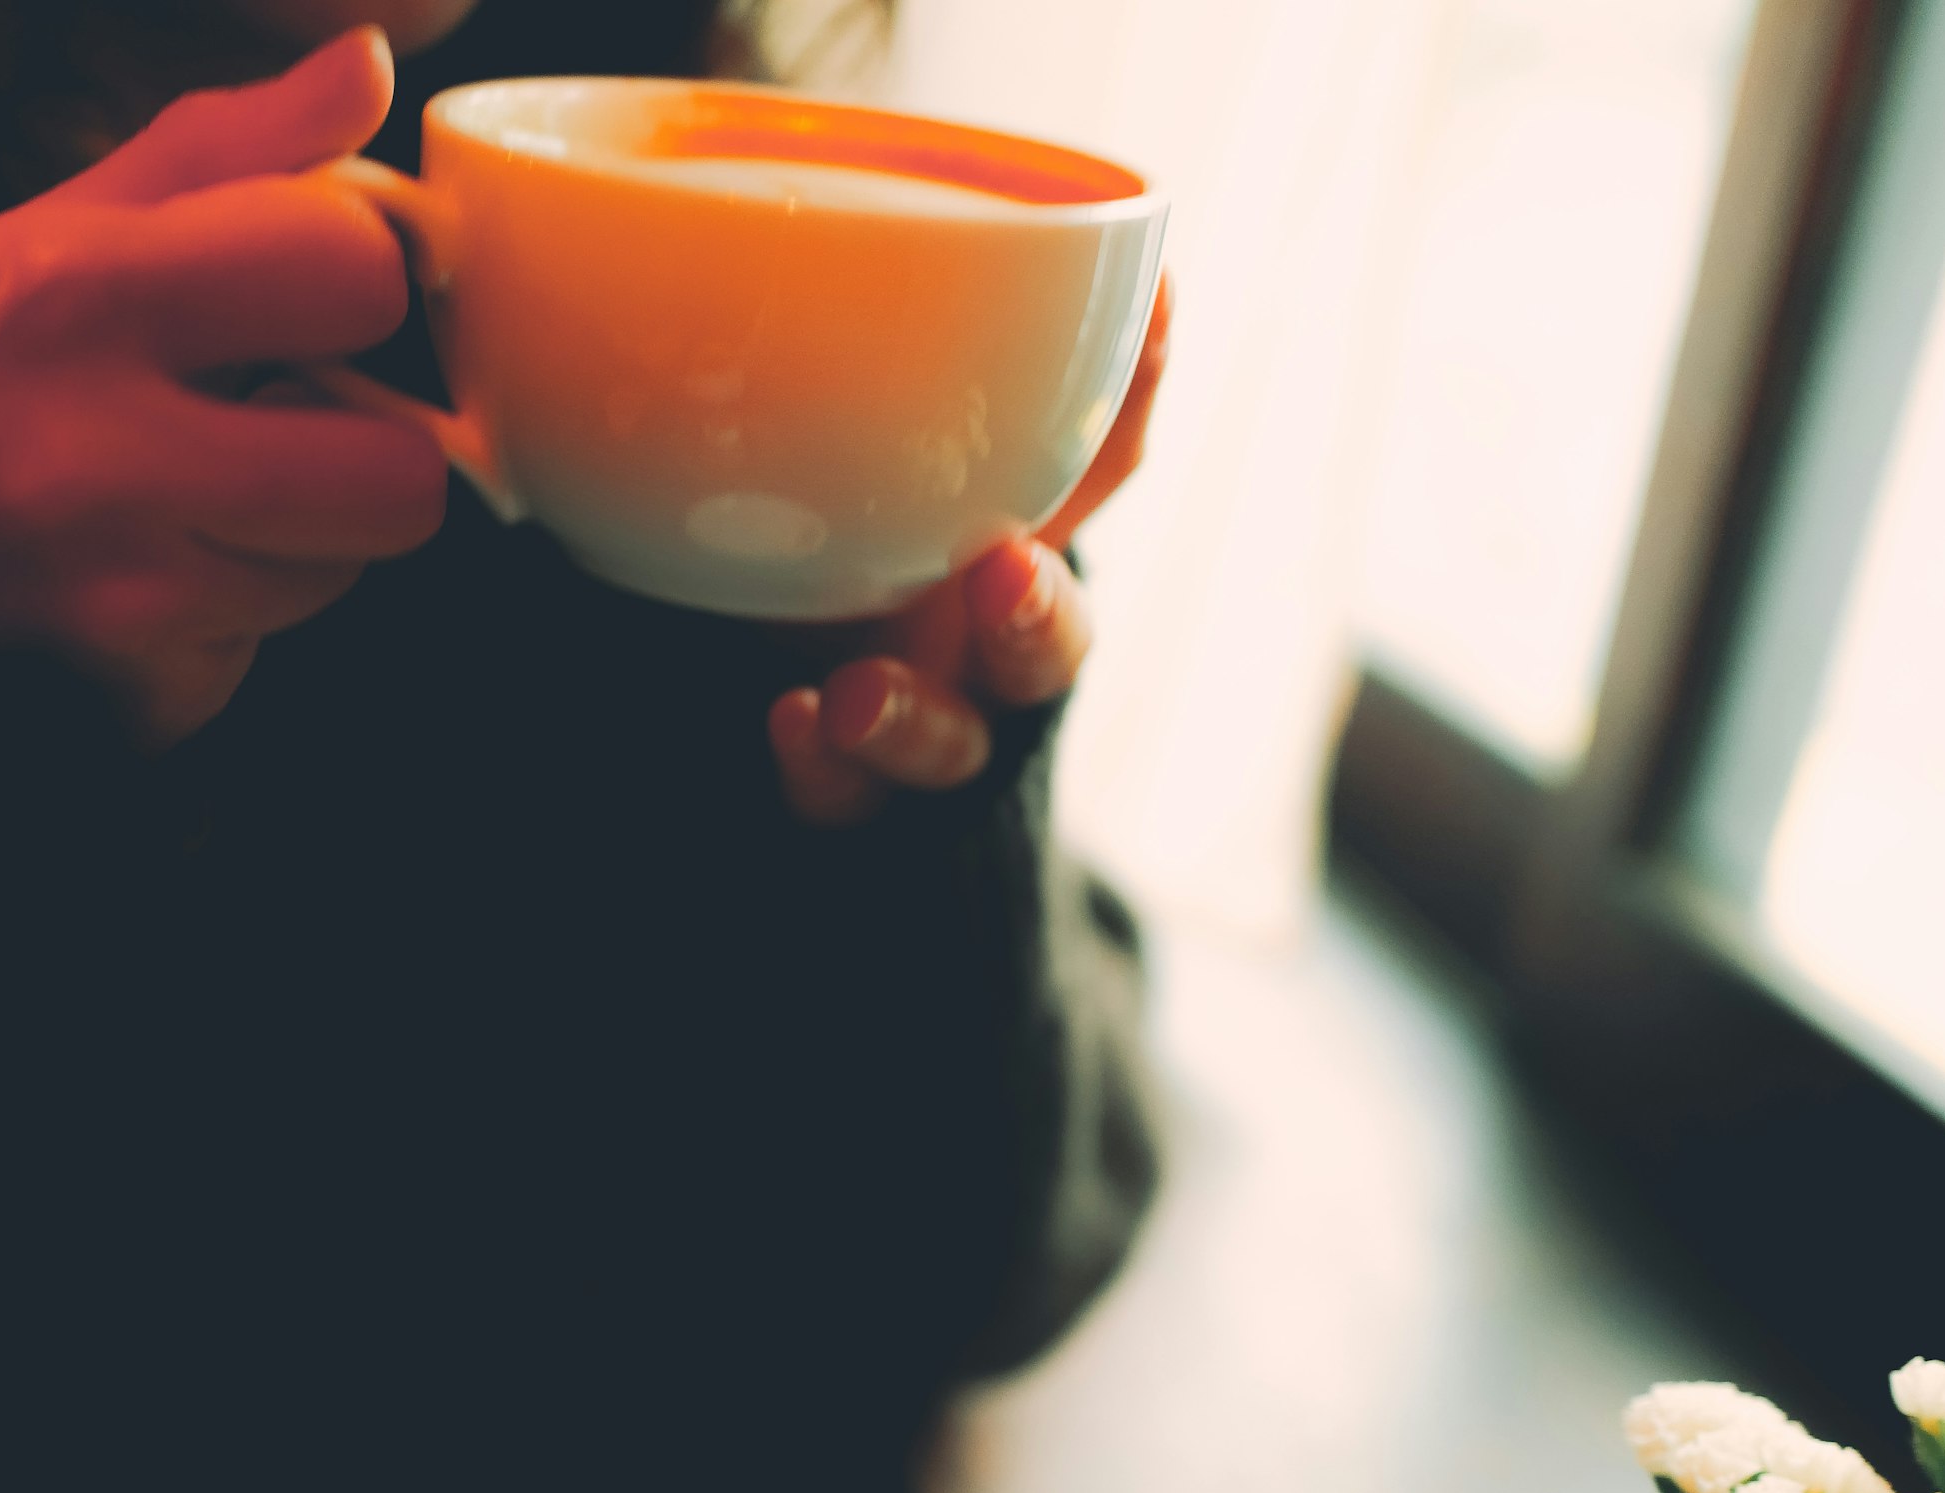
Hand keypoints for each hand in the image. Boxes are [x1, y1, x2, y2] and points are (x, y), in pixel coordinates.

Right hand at [0, 30, 445, 743]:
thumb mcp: (55, 222)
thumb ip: (226, 151)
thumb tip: (369, 68)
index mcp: (91, 297)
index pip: (352, 276)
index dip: (351, 279)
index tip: (303, 292)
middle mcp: (106, 454)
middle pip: (395, 479)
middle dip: (368, 447)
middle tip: (293, 423)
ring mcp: (122, 591)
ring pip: (336, 574)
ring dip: (296, 537)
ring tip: (195, 495)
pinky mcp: (126, 685)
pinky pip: (257, 653)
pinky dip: (222, 620)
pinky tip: (145, 571)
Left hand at [769, 275, 1171, 826]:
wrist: (818, 747)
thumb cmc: (849, 567)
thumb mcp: (881, 464)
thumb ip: (899, 372)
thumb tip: (938, 237)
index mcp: (1019, 544)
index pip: (1100, 461)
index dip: (1134, 386)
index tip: (1152, 297)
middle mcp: (990, 645)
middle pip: (1051, 644)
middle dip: (1038, 613)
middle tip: (1004, 572)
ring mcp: (932, 729)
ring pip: (954, 745)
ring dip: (913, 720)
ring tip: (855, 696)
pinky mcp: (855, 800)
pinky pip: (846, 803)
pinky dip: (823, 772)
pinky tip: (792, 727)